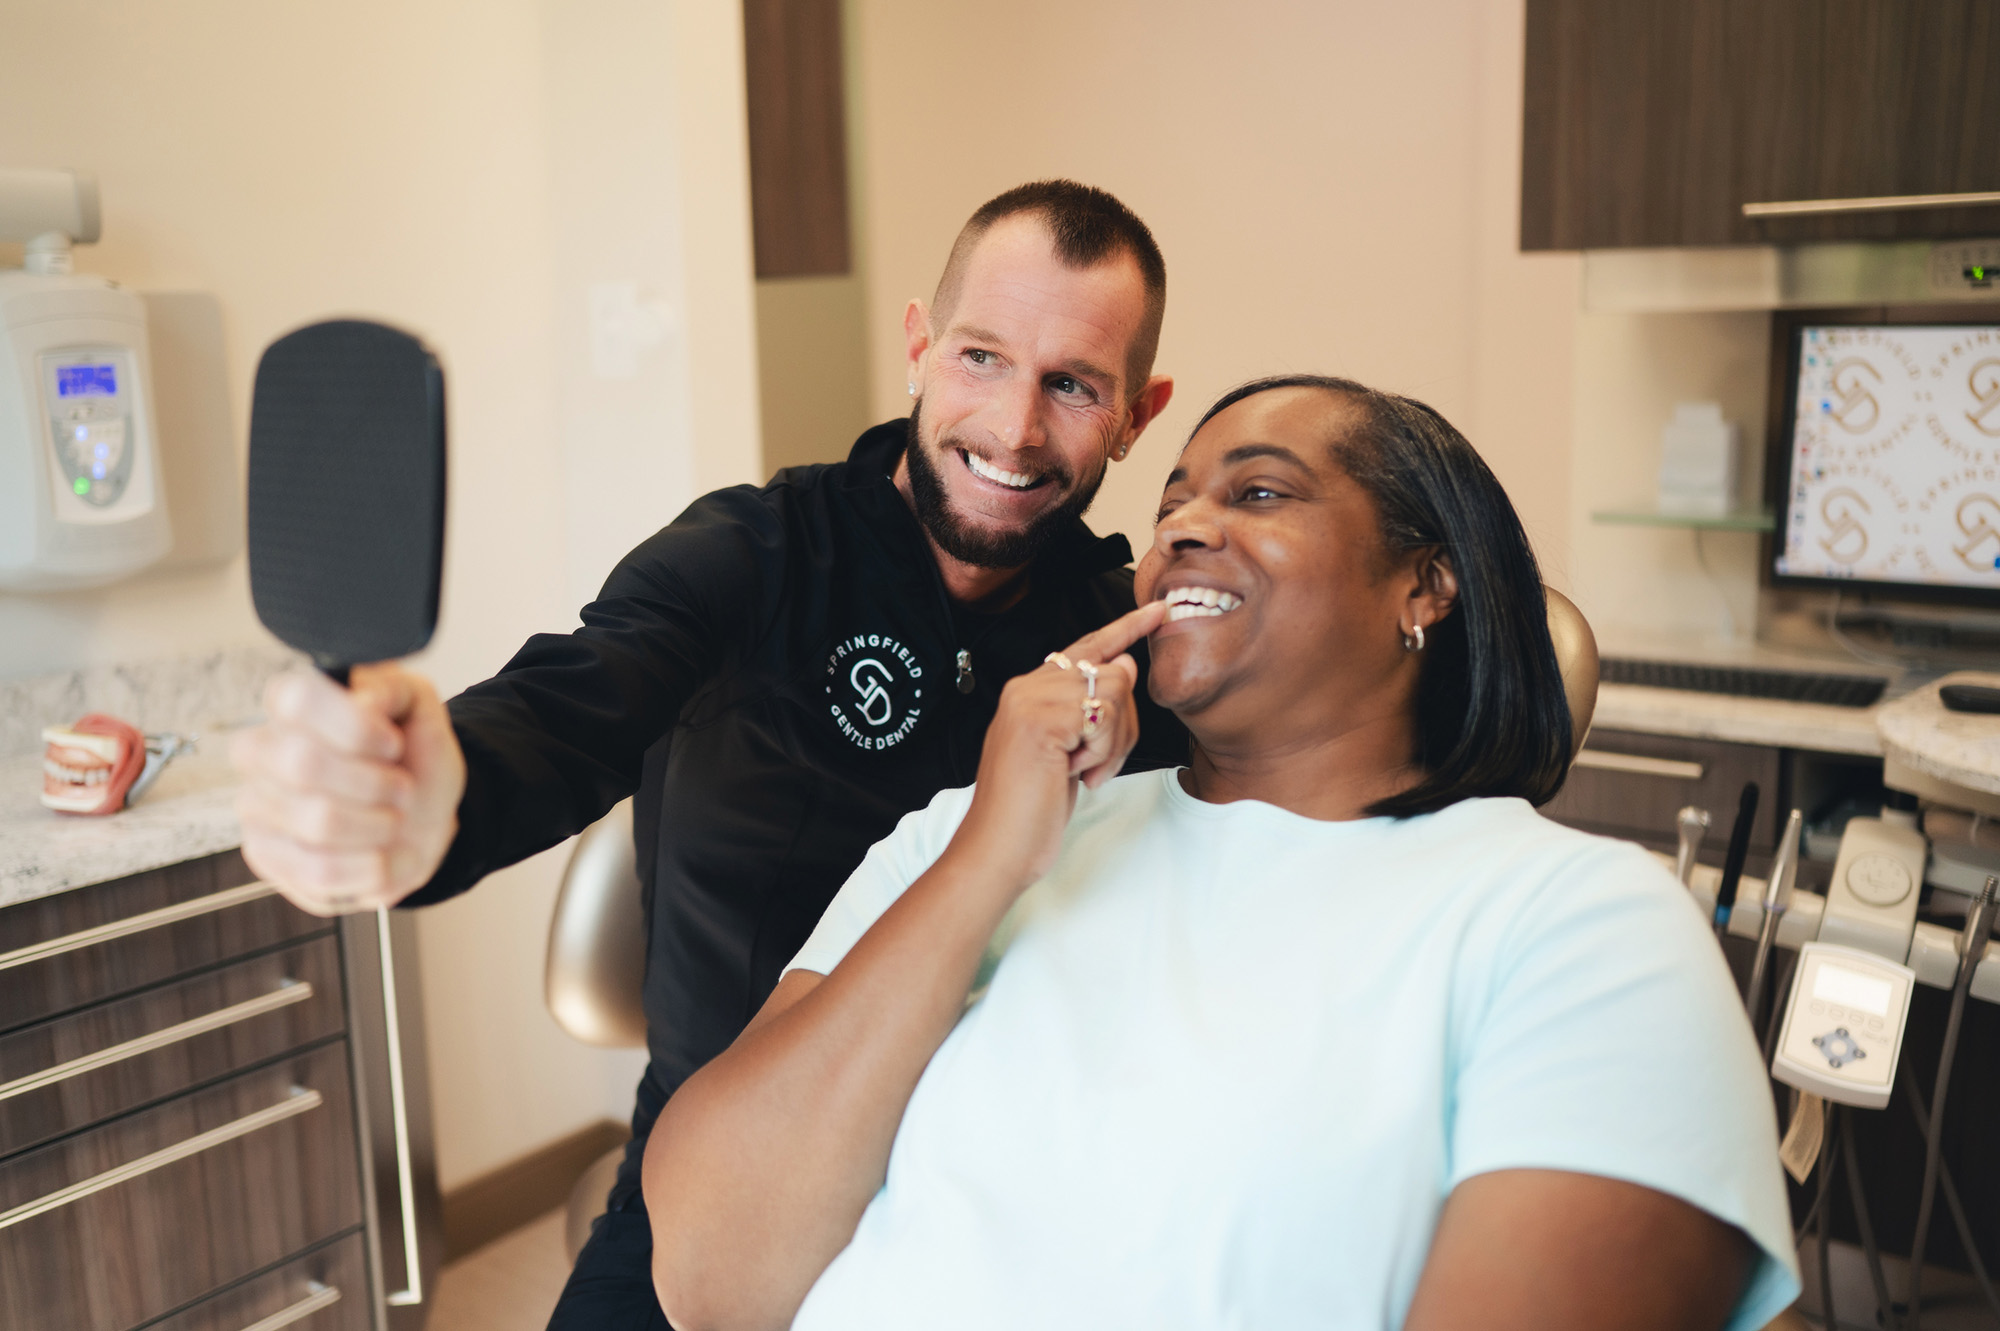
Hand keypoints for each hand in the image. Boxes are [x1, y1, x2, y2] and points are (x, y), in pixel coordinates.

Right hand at [230, 663, 465, 915]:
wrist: (422, 823)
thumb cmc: (413, 762)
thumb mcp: (420, 711)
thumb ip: (394, 689)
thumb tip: (363, 700)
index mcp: (292, 704)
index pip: (298, 699)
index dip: (356, 727)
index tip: (393, 745)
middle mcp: (259, 751)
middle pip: (303, 764)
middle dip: (375, 783)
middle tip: (402, 789)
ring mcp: (255, 806)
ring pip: (318, 822)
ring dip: (380, 826)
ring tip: (394, 821)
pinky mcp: (265, 857)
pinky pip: (320, 870)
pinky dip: (374, 865)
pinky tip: (384, 854)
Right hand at [948, 600, 1166, 889]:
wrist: (998, 847)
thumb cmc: (1031, 810)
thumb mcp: (1068, 754)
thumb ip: (1090, 711)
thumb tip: (1124, 664)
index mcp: (1029, 691)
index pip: (1087, 648)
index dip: (1125, 629)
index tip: (1157, 610)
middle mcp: (1026, 686)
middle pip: (1111, 672)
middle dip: (1124, 724)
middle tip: (1096, 766)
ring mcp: (1031, 698)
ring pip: (1113, 690)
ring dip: (1113, 742)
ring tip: (1083, 772)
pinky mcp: (1042, 718)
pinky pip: (1105, 715)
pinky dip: (1103, 751)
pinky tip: (1074, 773)